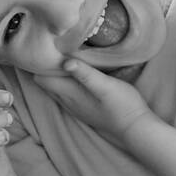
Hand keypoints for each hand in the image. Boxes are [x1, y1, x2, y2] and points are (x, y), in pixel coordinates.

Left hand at [37, 58, 153, 144]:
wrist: (135, 128)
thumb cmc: (123, 105)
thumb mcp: (105, 85)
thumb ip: (85, 74)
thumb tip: (64, 61)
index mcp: (69, 93)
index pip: (40, 78)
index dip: (39, 63)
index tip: (46, 47)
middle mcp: (67, 101)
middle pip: (44, 83)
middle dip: (45, 66)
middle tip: (53, 47)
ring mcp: (74, 106)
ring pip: (54, 88)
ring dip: (55, 74)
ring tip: (62, 55)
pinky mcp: (83, 107)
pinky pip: (65, 92)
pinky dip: (64, 81)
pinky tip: (75, 72)